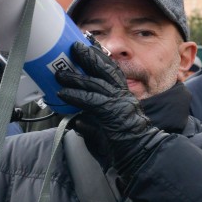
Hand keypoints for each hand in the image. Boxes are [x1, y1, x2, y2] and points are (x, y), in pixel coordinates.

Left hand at [55, 42, 165, 183]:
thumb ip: (91, 124)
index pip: (111, 71)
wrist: (142, 156)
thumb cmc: (125, 148)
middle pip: (106, 70)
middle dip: (90, 56)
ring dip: (75, 77)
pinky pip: (91, 100)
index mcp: (123, 97)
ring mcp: (119, 104)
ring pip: (95, 83)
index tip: (88, 44)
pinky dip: (75, 96)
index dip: (100, 57)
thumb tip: (77, 122)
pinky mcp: (112, 114)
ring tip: (59, 73)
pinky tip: (63, 93)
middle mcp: (123, 96)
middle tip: (74, 47)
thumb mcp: (105, 131)